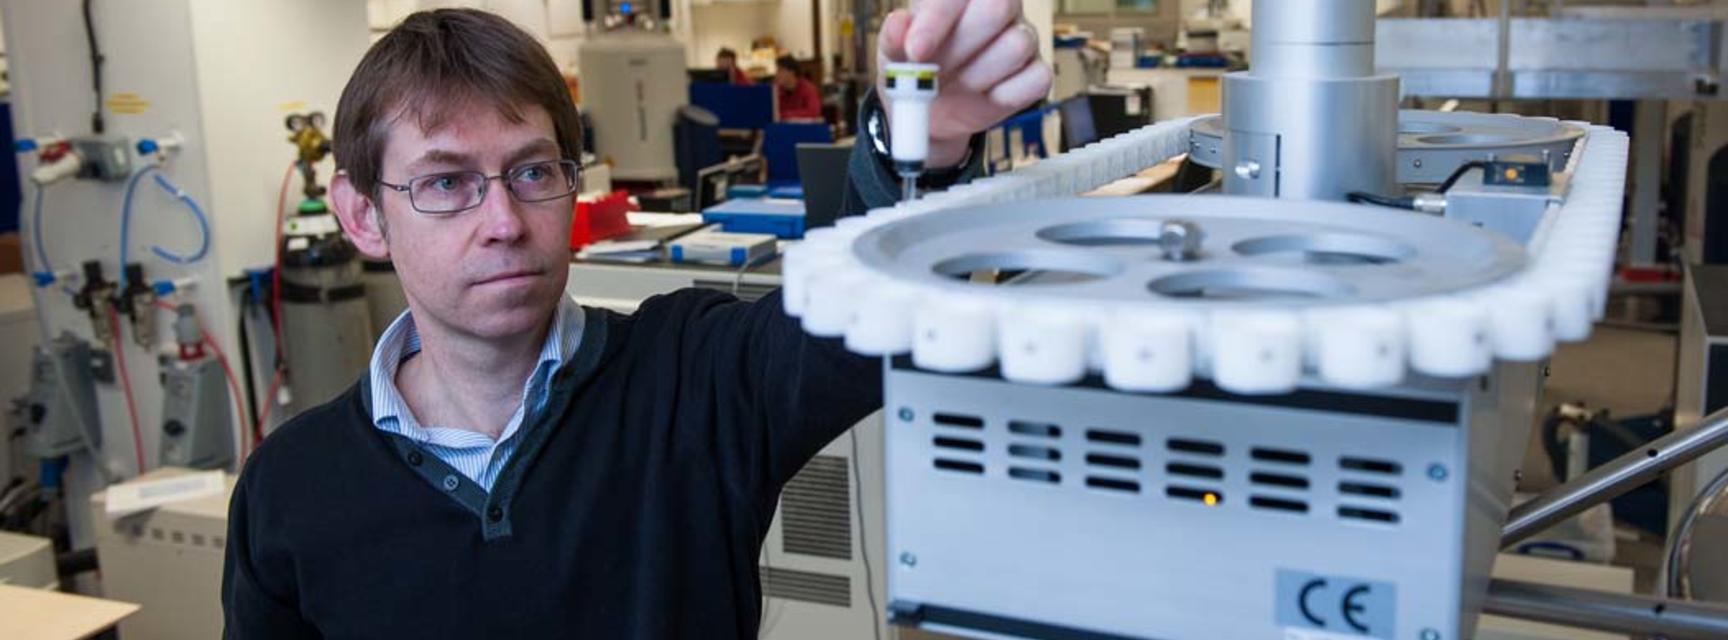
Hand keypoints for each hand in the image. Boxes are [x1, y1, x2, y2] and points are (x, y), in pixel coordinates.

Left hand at [878, 0, 1051, 168]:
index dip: (938, 19)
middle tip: (937, 70)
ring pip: (1017, 44)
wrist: (929, 114)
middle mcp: (998, 7)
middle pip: (998, 6)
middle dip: (961, 46)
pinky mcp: (1036, 73)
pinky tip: (986, 96)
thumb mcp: (893, 55)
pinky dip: (1006, 95)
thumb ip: (893, 37)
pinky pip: (1036, 79)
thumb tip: (898, 23)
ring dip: (979, 74)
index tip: (915, 51)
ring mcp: (1022, 38)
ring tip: (960, 83)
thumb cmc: (915, 71)